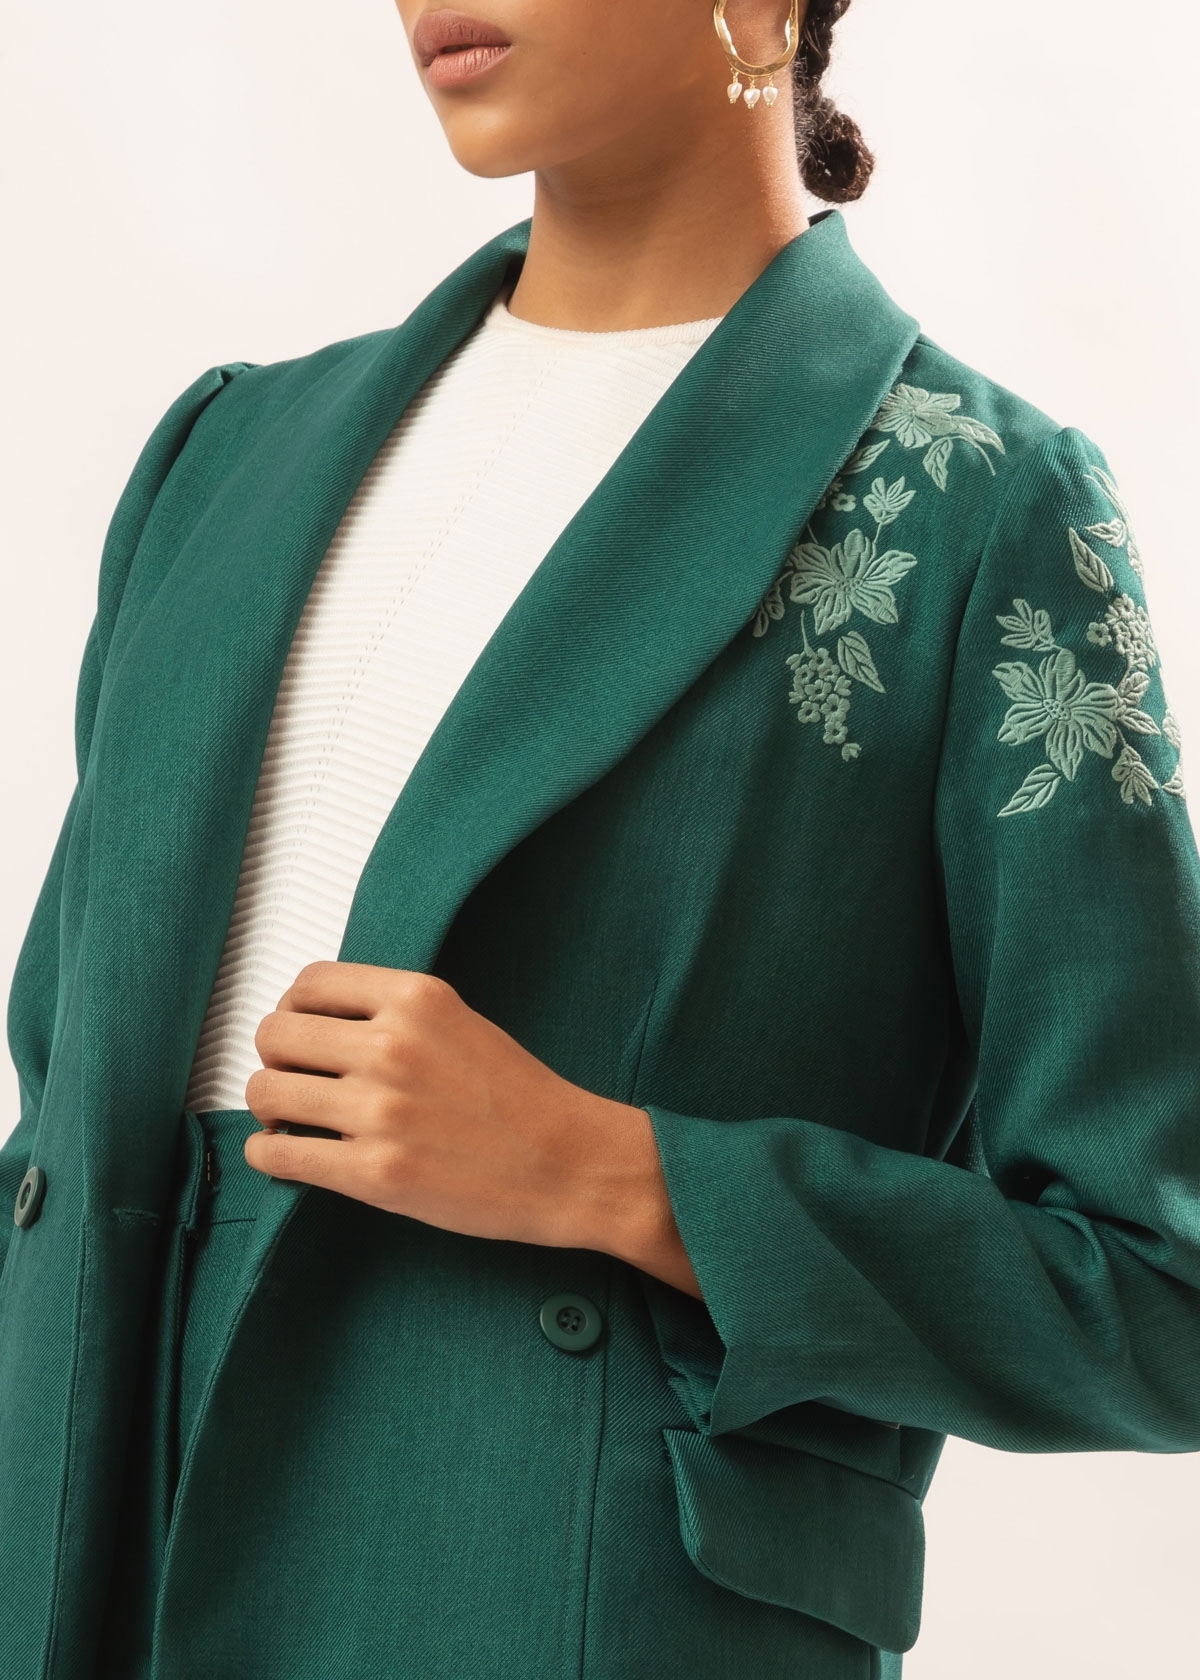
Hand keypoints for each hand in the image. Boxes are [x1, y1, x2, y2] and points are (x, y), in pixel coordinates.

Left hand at [242, 961, 687, 1274]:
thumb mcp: (461, 1022)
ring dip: (268, 1107)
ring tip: (289, 1118)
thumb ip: (395, 1012)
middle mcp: (392, 1046)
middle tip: (291, 1078)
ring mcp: (380, 1111)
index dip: (292, 1009)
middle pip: (275, 1034)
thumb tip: (318, 1022)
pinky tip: (288, 1152)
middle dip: (274, 1058)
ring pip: (266, 1092)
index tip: (299, 1031)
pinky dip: (269, 1153)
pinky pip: (279, 1153)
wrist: (569, 1164)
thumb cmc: (520, 1097)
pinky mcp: (374, 1173)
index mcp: (417, 999)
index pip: (309, 983)